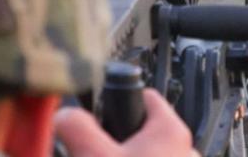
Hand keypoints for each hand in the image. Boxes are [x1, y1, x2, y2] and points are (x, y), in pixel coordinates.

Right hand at [55, 89, 199, 156]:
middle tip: (101, 150)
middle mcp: (185, 150)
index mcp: (171, 131)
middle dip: (123, 140)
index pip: (146, 96)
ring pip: (151, 155)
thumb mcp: (94, 156)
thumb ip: (77, 128)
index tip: (107, 106)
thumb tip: (63, 115)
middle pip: (146, 130)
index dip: (122, 99)